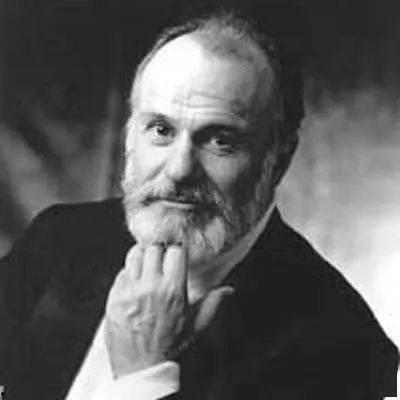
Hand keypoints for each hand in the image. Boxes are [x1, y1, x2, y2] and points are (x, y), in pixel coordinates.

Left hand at [104, 244, 233, 378]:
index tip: (176, 255)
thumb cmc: (172, 349)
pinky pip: (121, 273)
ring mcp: (130, 292)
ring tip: (147, 268)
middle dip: (159, 251)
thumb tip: (228, 290)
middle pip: (153, 248)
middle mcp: (150, 287)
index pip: (175, 251)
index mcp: (173, 291)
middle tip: (161, 260)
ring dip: (142, 258)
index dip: (177, 252)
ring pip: (134, 255)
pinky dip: (128, 274)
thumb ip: (213, 304)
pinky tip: (135, 284)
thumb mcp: (197, 327)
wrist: (142, 371)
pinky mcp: (114, 298)